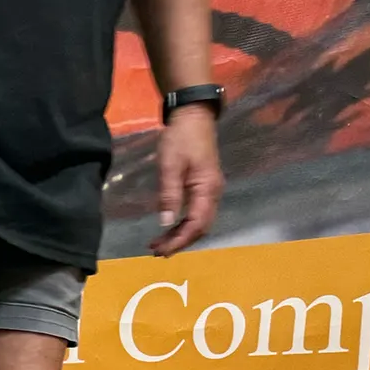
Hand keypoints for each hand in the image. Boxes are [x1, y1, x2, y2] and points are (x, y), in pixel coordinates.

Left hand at [150, 106, 223, 255]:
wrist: (193, 117)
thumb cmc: (181, 139)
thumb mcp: (170, 166)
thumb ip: (169, 195)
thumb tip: (165, 223)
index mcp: (207, 190)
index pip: (196, 225)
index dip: (179, 241)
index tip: (161, 251)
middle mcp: (213, 193)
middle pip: (200, 228)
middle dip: (179, 242)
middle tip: (156, 252)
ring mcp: (210, 190)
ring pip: (199, 222)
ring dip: (180, 235)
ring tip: (158, 244)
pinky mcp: (204, 187)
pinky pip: (196, 213)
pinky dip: (183, 224)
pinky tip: (169, 228)